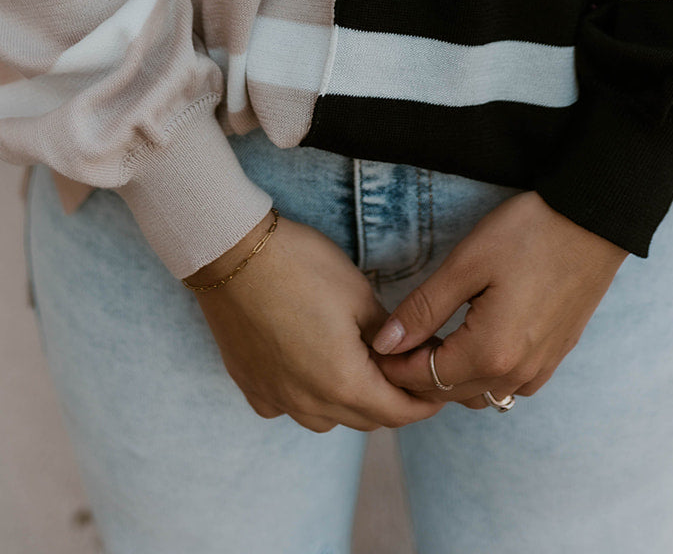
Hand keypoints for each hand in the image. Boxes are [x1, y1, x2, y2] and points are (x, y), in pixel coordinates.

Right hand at [190, 212, 448, 431]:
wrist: (231, 252)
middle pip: (365, 419)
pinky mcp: (251, 385)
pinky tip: (312, 369)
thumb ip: (389, 337)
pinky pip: (290, 406)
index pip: (397, 412)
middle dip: (393, 401)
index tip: (442, 387)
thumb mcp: (359, 295)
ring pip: (327, 418)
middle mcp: (308, 404)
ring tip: (364, 369)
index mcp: (343, 384)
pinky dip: (309, 396)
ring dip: (352, 402)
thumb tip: (410, 354)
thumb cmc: (302, 266)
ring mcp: (275, 398)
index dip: (425, 401)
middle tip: (409, 372)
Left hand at [368, 192, 628, 408]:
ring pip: (482, 393)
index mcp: (491, 353)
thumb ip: (423, 309)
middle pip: (452, 393)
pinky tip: (474, 341)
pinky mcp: (556, 355)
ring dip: (452, 377)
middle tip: (398, 340)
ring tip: (434, 338)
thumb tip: (385, 343)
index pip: (426, 379)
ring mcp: (541, 368)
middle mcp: (518, 373)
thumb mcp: (466, 264)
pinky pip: (511, 384)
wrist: (593, 221)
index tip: (377, 345)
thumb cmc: (528, 233)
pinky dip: (484, 374)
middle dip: (419, 374)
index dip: (395, 366)